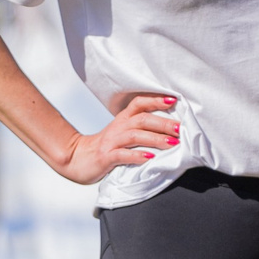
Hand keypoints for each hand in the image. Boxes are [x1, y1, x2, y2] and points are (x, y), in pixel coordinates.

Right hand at [49, 91, 176, 184]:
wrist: (77, 158)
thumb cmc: (106, 147)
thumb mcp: (122, 133)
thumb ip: (141, 129)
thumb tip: (170, 129)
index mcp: (123, 119)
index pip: (139, 103)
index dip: (156, 100)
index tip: (174, 100)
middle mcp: (118, 127)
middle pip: (142, 119)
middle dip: (163, 123)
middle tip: (180, 128)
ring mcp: (111, 142)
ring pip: (135, 136)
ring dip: (155, 139)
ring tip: (172, 143)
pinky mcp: (106, 157)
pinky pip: (122, 154)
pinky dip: (137, 155)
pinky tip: (149, 157)